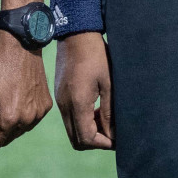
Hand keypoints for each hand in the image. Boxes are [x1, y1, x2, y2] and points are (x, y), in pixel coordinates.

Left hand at [0, 32, 52, 151]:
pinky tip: (20, 95)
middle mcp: (27, 120)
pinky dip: (25, 113)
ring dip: (13, 121)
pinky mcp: (46, 104)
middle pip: (7, 138)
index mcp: (9, 118)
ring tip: (8, 98)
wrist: (21, 44)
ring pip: (20, 130)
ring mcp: (39, 112)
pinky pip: (32, 119)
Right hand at [54, 32, 112, 149]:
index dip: (103, 143)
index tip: (117, 139)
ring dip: (89, 130)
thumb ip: (109, 111)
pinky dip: (82, 120)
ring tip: (105, 118)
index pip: (86, 138)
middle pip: (77, 140)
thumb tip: (113, 133)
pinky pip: (69, 118)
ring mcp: (60, 101)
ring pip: (72, 130)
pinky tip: (95, 108)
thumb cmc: (96, 55)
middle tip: (111, 132)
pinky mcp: (60, 95)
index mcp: (77, 103)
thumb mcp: (108, 83)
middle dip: (95, 141)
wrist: (76, 34)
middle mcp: (64, 106)